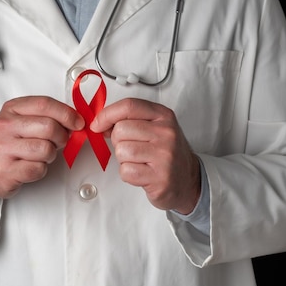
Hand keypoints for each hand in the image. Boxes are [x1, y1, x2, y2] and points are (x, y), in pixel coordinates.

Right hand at [0, 96, 83, 202]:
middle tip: (59, 142)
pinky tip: (31, 166)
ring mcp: (3, 148)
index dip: (67, 114)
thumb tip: (75, 121)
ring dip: (50, 155)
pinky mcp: (6, 170)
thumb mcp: (23, 121)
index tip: (78, 123)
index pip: (45, 104)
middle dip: (61, 137)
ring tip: (41, 155)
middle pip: (49, 127)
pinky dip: (41, 170)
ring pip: (46, 149)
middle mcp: (5, 126)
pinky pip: (38, 169)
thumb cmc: (9, 143)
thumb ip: (46, 116)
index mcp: (12, 109)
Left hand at [90, 98, 200, 213]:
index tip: (98, 124)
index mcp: (163, 116)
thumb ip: (129, 120)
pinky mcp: (160, 177)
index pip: (129, 106)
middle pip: (121, 130)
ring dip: (124, 159)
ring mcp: (165, 155)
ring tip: (140, 161)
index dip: (107, 114)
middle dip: (118, 141)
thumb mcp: (153, 127)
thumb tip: (100, 123)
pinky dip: (128, 174)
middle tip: (132, 148)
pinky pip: (126, 171)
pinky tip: (142, 173)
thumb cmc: (165, 152)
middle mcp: (166, 133)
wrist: (187, 179)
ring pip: (122, 151)